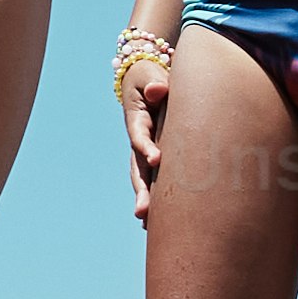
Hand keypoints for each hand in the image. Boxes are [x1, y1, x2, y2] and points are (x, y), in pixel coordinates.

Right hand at [119, 42, 172, 222]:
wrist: (147, 81)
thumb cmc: (152, 76)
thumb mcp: (150, 74)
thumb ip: (154, 81)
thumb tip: (159, 89)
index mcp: (137, 118)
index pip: (139, 135)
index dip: (146, 147)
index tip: (156, 159)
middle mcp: (138, 140)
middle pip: (137, 167)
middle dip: (141, 189)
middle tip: (144, 211)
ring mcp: (145, 151)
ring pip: (144, 179)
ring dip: (145, 200)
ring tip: (148, 224)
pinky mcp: (156, 157)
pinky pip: (155, 180)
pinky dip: (157, 199)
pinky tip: (160, 223)